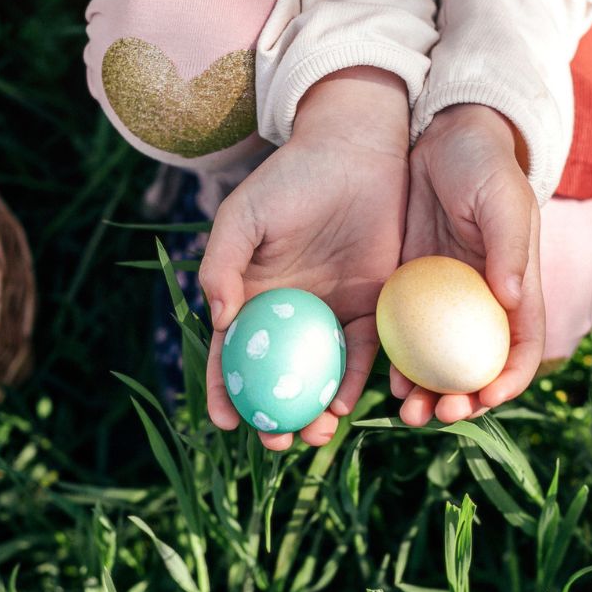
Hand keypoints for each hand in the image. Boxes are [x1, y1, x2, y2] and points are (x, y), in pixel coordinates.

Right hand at [199, 67, 408, 449]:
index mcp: (251, 296)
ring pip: (319, 377)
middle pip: (276, 378)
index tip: (224, 422)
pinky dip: (353, 381)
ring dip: (314, 411)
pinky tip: (347, 401)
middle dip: (274, 417)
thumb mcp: (244, 216)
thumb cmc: (291, 179)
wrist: (356, 151)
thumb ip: (222, 264)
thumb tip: (219, 320)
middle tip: (278, 440)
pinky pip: (362, 354)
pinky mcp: (372, 307)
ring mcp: (330, 314)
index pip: (231, 355)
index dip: (224, 391)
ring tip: (316, 432)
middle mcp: (289, 314)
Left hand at [393, 104, 544, 424]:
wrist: (439, 138)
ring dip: (426, 394)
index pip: (521, 349)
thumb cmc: (483, 167)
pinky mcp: (408, 290)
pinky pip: (404, 338)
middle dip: (461, 399)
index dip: (509, 381)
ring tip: (406, 413)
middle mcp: (480, 304)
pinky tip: (381, 382)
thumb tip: (511, 300)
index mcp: (516, 290)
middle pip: (476, 368)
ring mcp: (442, 301)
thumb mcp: (501, 201)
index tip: (485, 399)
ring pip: (437, 363)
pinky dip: (398, 364)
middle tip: (435, 415)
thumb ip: (508, 248)